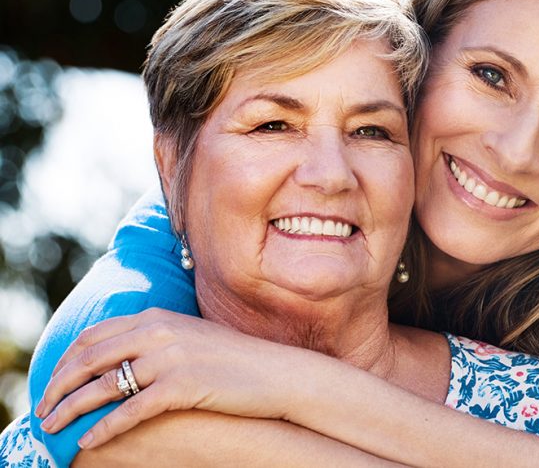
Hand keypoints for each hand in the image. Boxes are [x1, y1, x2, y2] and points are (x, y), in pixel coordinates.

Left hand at [36, 307, 304, 447]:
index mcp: (157, 317)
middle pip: (89, 359)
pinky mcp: (181, 386)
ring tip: (52, 428)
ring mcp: (170, 358)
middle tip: (41, 408)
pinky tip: (88, 440)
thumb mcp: (191, 338)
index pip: (94, 335)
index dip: (65, 360)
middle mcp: (158, 332)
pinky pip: (130, 410)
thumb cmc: (236, 361)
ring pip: (103, 386)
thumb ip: (156, 338)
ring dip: (71, 409)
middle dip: (58, 385)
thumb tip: (123, 356)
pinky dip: (104, 427)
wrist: (277, 373)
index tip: (52, 381)